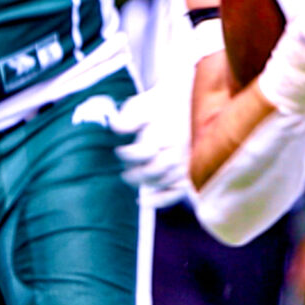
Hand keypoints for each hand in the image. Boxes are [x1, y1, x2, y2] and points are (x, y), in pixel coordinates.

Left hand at [109, 74, 190, 200]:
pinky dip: (161, 200)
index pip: (143, 153)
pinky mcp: (188, 172)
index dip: (126, 154)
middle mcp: (178, 151)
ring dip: (143, 181)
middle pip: (151, 172)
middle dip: (133, 171)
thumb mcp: (141, 104)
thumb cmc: (157, 105)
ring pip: (161, 182)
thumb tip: (116, 127)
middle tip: (124, 169)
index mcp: (166, 133)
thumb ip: (129, 117)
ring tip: (133, 174)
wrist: (182, 103)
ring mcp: (185, 163)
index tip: (119, 149)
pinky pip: (177, 192)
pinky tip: (144, 201)